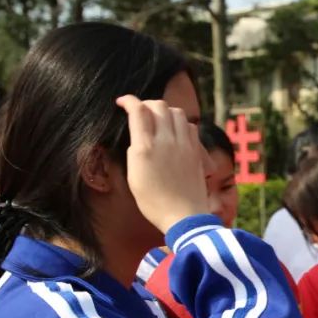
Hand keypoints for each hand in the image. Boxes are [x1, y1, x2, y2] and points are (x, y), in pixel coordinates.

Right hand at [116, 95, 213, 233]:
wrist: (184, 216)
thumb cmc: (154, 203)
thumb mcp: (134, 177)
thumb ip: (134, 152)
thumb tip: (139, 137)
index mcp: (146, 148)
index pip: (138, 111)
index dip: (129, 101)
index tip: (122, 102)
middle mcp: (166, 141)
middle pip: (158, 105)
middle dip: (146, 104)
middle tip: (140, 111)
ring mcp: (184, 144)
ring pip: (176, 112)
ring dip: (165, 111)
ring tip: (158, 120)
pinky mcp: (196, 151)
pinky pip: (190, 126)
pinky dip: (181, 123)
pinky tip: (175, 132)